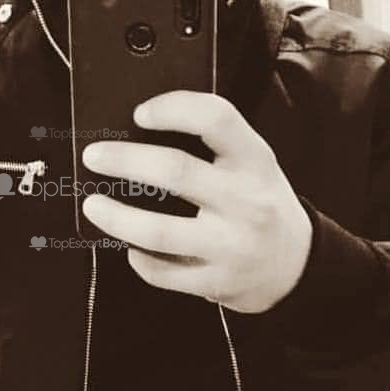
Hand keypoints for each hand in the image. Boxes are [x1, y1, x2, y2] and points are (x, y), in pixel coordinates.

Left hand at [80, 91, 311, 313]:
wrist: (296, 265)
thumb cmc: (259, 202)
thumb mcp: (252, 165)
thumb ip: (212, 145)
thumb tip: (136, 131)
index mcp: (255, 161)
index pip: (217, 118)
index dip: (174, 108)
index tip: (139, 113)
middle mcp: (247, 201)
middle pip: (175, 172)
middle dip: (124, 161)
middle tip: (93, 156)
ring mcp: (233, 246)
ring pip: (158, 232)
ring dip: (115, 217)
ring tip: (93, 205)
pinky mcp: (217, 282)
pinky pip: (161, 272)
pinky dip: (137, 257)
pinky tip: (130, 245)